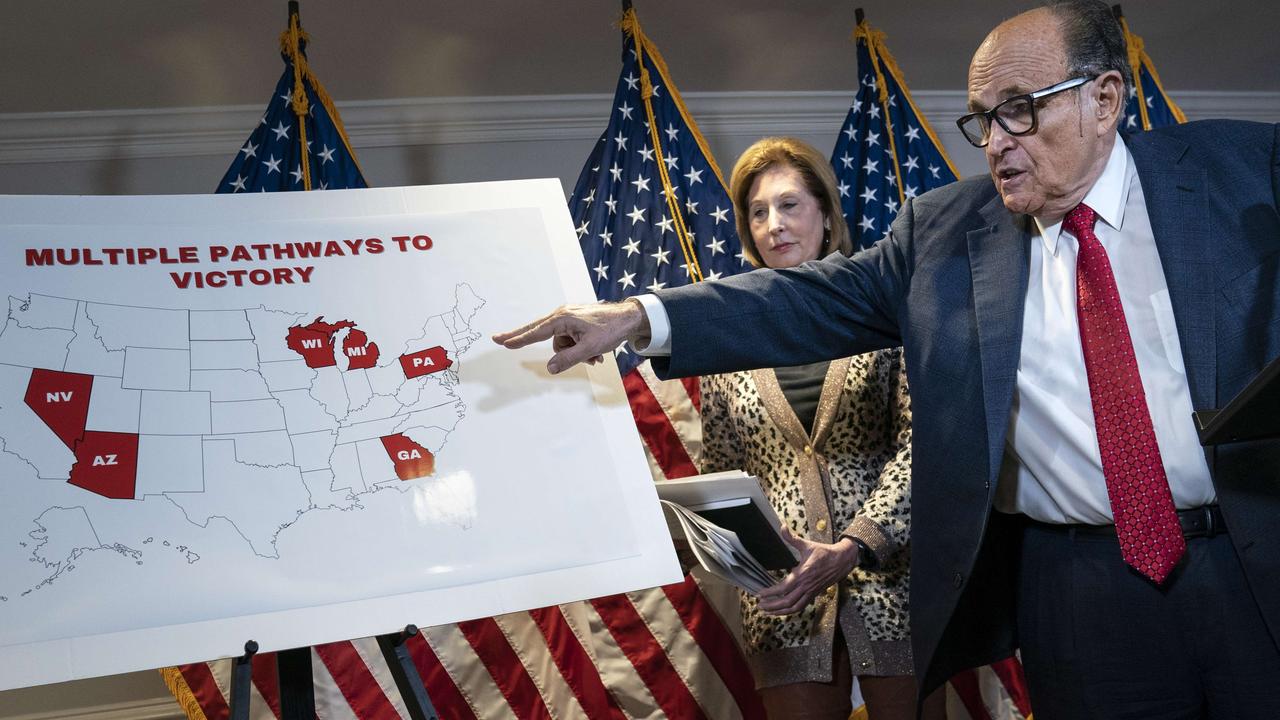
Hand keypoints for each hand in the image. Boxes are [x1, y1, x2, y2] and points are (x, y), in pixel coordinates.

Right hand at [491, 300, 649, 374]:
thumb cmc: (610, 330)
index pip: (536, 332)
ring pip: (561, 343)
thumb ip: (569, 359)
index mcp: (563, 319)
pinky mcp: (576, 321)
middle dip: (523, 338)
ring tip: (594, 357)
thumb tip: (550, 368)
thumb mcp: (590, 348)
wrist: (629, 317)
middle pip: (539, 332)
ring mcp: (569, 318)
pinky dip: (579, 349)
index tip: (502, 342)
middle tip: (497, 338)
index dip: (518, 339)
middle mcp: (562, 315)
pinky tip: (595, 353)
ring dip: (575, 353)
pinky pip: (570, 339)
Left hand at [756, 528, 858, 615]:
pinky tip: (782, 611)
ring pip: (794, 607)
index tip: (759, 594)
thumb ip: (792, 538)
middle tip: (759, 606)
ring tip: (767, 612)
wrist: (841, 561)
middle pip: (787, 601)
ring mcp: (810, 592)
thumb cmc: (824, 552)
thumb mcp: (807, 545)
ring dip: (780, 611)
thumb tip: (782, 526)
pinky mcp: (814, 595)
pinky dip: (790, 611)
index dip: (770, 592)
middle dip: (772, 606)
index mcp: (802, 574)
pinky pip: (801, 607)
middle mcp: (806, 586)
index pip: (783, 587)